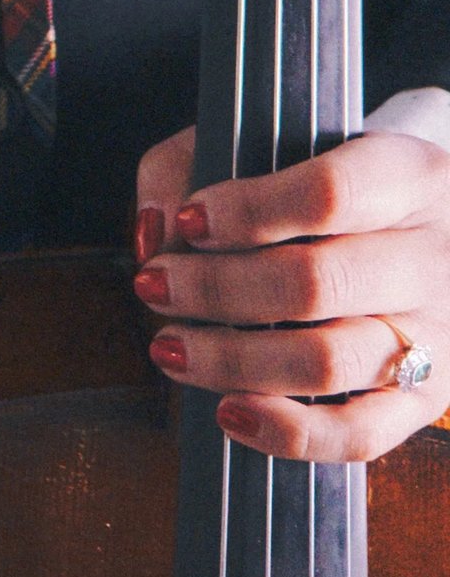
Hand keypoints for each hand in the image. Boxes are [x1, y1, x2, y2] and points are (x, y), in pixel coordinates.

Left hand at [134, 122, 449, 460]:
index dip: (247, 211)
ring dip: (230, 359)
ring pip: (328, 361)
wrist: (427, 237)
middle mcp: (433, 257)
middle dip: (215, 289)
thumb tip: (157, 231)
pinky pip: (359, 434)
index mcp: (408, 176)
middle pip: (315, 282)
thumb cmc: (327, 188)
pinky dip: (287, 432)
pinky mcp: (426, 401)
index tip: (189, 221)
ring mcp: (437, 335)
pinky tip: (228, 410)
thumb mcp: (269, 142)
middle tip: (154, 286)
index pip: (329, 193)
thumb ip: (192, 162)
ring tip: (169, 345)